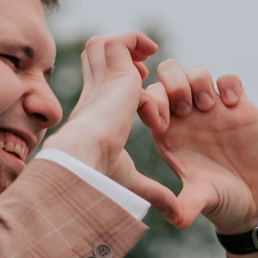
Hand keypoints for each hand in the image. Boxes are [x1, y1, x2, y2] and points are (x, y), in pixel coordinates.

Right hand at [43, 33, 181, 215]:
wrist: (83, 164)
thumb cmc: (97, 176)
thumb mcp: (130, 179)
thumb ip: (153, 191)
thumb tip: (175, 215)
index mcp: (94, 113)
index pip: (98, 83)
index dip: (116, 79)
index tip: (137, 87)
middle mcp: (94, 93)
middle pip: (95, 58)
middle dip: (118, 56)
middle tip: (142, 71)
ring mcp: (102, 82)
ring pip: (102, 45)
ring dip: (125, 46)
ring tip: (146, 58)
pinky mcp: (114, 74)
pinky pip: (121, 43)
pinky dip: (135, 43)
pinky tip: (150, 57)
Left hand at [136, 58, 257, 233]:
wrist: (256, 202)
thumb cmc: (224, 202)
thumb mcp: (203, 199)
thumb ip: (188, 204)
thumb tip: (176, 220)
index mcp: (168, 134)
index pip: (147, 99)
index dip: (149, 102)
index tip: (162, 123)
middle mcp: (187, 118)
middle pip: (167, 76)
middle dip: (173, 84)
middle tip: (187, 108)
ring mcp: (213, 110)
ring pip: (196, 72)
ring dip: (199, 82)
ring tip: (208, 106)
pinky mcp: (239, 107)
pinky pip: (229, 79)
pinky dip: (228, 84)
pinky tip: (233, 104)